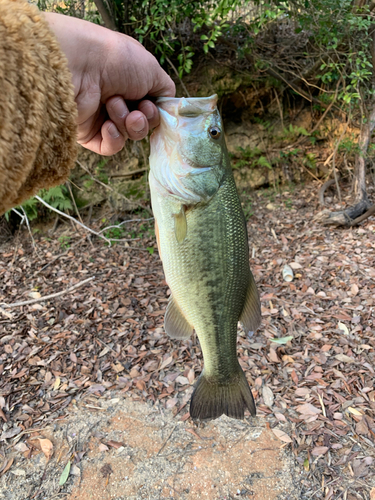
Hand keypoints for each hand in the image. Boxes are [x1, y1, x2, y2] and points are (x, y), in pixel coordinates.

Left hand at [45, 13, 174, 154]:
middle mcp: (115, 98)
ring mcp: (101, 116)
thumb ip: (165, 91)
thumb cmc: (116, 60)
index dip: (155, 112)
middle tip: (136, 110)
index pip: (150, 108)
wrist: (79, 65)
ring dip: (127, 123)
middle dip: (143, 120)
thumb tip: (166, 106)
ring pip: (128, 135)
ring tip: (114, 105)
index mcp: (129, 82)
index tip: (152, 105)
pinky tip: (108, 125)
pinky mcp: (87, 132)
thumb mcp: (152, 69)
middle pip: (142, 125)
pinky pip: (110, 146)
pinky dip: (114, 138)